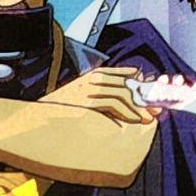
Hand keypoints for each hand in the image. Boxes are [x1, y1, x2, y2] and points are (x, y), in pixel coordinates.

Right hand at [38, 67, 157, 123]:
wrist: (38, 116)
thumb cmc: (65, 110)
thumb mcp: (89, 97)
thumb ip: (109, 94)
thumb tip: (133, 95)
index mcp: (97, 74)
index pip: (129, 75)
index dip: (144, 87)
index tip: (156, 99)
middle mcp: (95, 78)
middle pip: (129, 84)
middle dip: (145, 99)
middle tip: (157, 110)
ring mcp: (91, 87)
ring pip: (124, 94)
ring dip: (138, 108)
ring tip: (148, 119)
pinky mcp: (87, 99)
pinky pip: (113, 104)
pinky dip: (126, 112)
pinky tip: (134, 121)